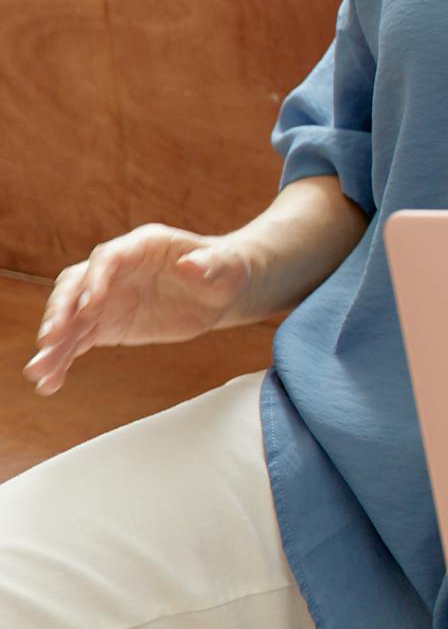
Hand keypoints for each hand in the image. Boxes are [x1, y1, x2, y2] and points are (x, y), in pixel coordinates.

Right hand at [20, 225, 256, 395]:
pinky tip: (50, 382)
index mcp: (141, 246)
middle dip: (61, 311)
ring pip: (70, 318)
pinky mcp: (105, 324)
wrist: (220, 289)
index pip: (107, 258)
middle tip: (50, 339)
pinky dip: (63, 359)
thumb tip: (192, 265)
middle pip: (75, 285)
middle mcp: (114, 270)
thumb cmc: (225, 269)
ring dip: (53, 343)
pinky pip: (78, 341)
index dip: (96, 281)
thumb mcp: (227, 265)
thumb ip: (211, 264)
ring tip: (39, 371)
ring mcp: (105, 298)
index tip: (91, 307)